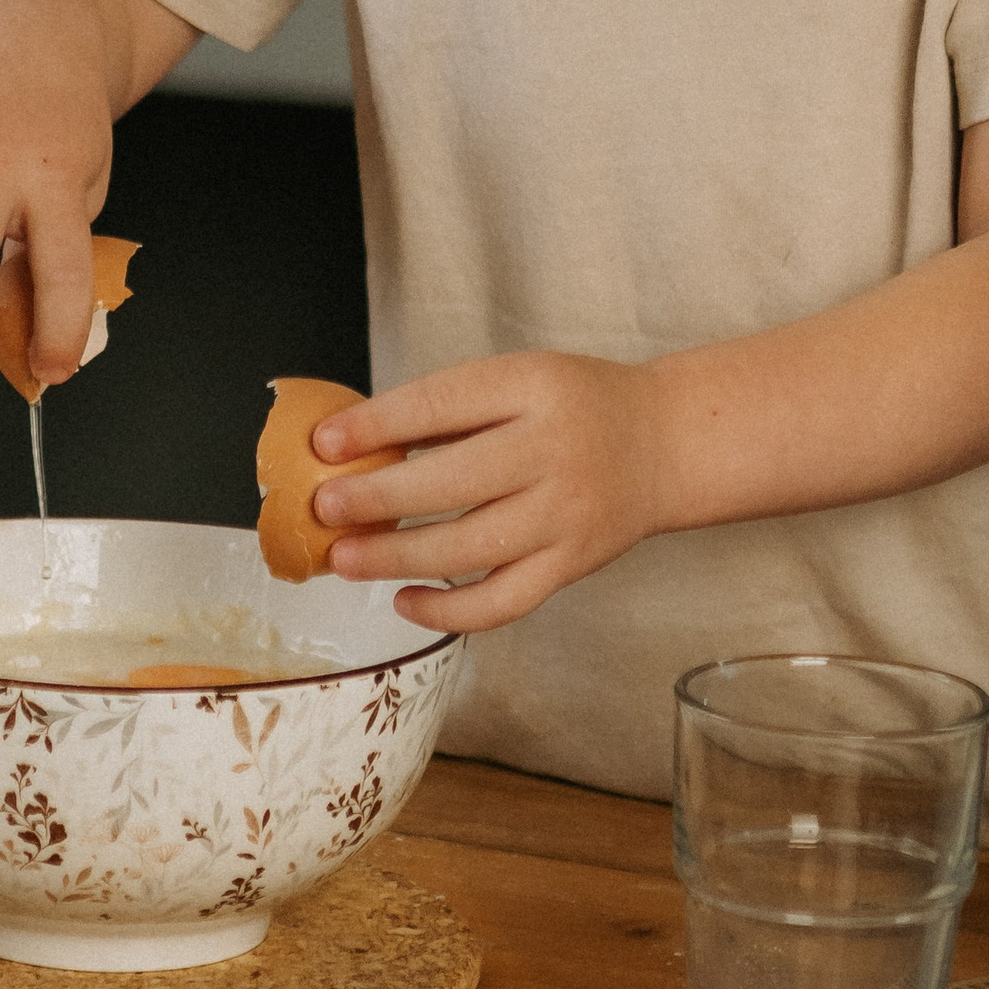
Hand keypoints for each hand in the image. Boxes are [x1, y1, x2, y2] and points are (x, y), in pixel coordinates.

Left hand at [308, 352, 668, 632]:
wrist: (663, 445)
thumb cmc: (575, 407)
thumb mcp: (520, 380)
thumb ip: (449, 410)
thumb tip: (353, 446)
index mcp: (534, 387)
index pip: (445, 403)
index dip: (379, 424)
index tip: (325, 443)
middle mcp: (554, 450)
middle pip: (453, 481)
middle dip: (377, 498)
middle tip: (324, 508)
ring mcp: (565, 515)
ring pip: (470, 548)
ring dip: (396, 556)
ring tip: (344, 557)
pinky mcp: (570, 566)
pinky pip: (501, 601)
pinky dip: (446, 608)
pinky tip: (404, 598)